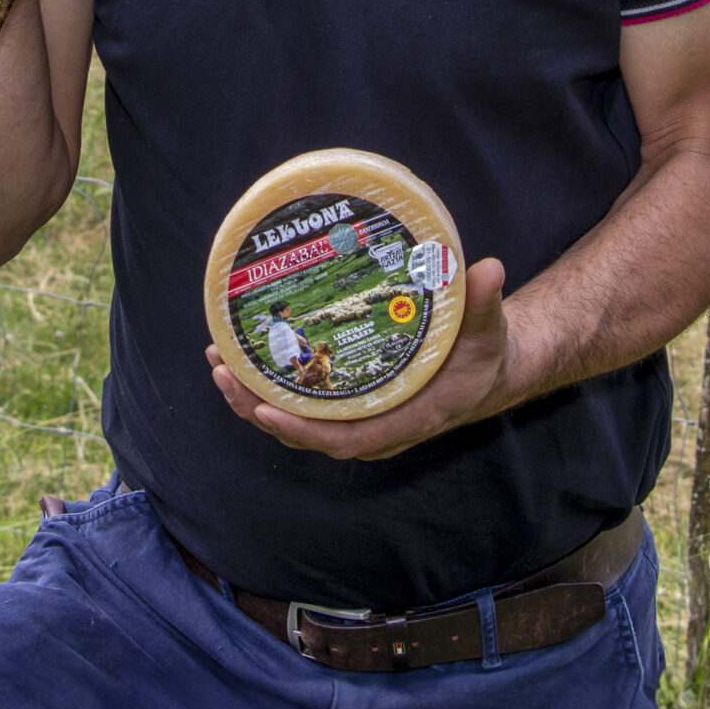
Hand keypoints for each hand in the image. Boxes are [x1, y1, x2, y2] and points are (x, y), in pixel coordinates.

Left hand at [207, 258, 528, 460]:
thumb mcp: (486, 332)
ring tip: (220, 363)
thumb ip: (485, 304)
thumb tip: (489, 269)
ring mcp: (357, 420)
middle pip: (304, 432)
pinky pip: (301, 406)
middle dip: (257, 407)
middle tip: (223, 371)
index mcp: (402, 420)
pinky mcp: (348, 405)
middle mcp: (373, 428)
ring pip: (295, 421)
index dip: (302, 430)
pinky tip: (243, 361)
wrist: (483, 372)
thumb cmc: (481, 357)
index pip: (343, 440)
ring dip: (252, 398)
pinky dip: (268, 388)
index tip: (265, 411)